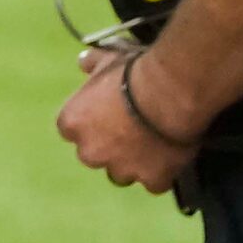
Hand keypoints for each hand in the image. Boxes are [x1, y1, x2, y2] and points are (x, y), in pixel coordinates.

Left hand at [56, 47, 199, 193]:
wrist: (169, 93)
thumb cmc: (133, 73)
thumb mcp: (107, 59)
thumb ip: (91, 63)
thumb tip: (83, 61)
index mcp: (71, 123)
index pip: (73, 130)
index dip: (92, 124)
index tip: (108, 115)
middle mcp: (89, 152)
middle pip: (95, 155)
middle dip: (110, 146)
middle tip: (133, 129)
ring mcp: (121, 169)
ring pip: (122, 174)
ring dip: (133, 164)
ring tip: (153, 145)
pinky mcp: (151, 179)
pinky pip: (154, 183)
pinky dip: (161, 174)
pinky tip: (171, 158)